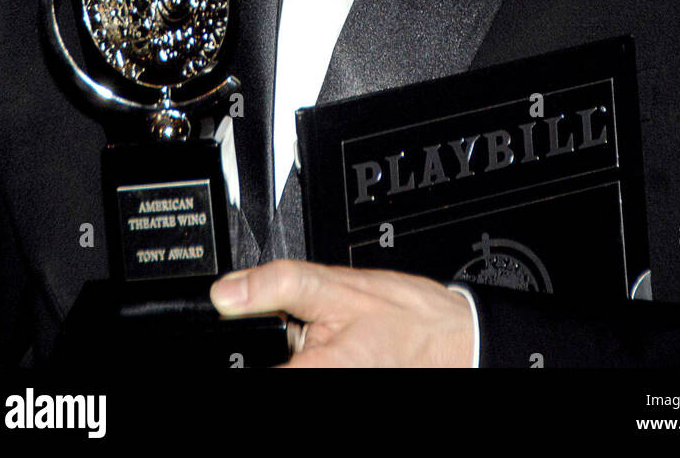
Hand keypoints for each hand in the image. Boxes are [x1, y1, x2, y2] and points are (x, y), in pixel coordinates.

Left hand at [210, 259, 474, 367]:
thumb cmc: (408, 318)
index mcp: (313, 372)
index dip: (236, 357)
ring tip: (313, 338)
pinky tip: (319, 350)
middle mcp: (320, 388)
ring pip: (286, 372)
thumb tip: (226, 292)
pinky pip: (305, 376)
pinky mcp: (336, 388)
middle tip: (294, 327)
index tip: (231, 339)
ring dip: (286, 356)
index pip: (253, 370)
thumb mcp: (338, 286)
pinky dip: (301, 359)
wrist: (453, 340)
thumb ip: (279, 285)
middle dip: (266, 352)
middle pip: (267, 368)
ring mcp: (331, 394)